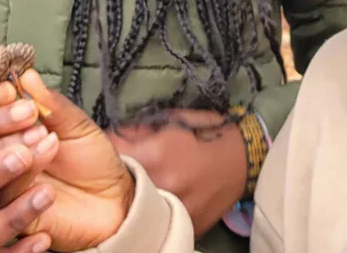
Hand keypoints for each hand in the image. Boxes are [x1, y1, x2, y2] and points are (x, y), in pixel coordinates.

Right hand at [0, 71, 135, 251]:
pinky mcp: (8, 218)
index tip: (9, 90)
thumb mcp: (74, 124)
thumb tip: (26, 76)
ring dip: (11, 148)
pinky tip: (48, 158)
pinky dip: (25, 174)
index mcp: (1, 137)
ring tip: (45, 136)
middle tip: (29, 113)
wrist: (114, 199)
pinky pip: (2, 198)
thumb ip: (50, 103)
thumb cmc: (90, 159)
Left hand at [108, 109, 246, 238]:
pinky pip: (156, 219)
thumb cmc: (207, 132)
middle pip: (119, 183)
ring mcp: (171, 211)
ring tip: (140, 182)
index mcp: (155, 155)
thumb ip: (139, 129)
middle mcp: (160, 187)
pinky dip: (152, 209)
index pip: (110, 153)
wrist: (245, 158)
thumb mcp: (172, 119)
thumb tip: (111, 134)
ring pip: (135, 205)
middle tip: (121, 167)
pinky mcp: (183, 227)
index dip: (104, 147)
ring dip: (132, 194)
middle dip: (117, 173)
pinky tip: (157, 197)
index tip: (102, 146)